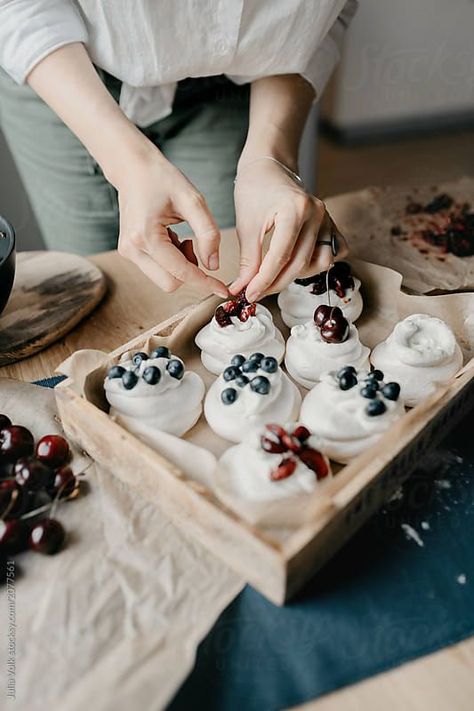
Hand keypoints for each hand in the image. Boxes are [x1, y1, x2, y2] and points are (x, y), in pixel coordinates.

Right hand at [115, 148, 227, 296]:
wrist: (132, 168)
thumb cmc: (162, 179)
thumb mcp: (193, 201)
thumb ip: (208, 233)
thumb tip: (213, 266)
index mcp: (146, 236)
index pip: (181, 272)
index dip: (205, 282)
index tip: (223, 290)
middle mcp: (132, 249)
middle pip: (171, 284)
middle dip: (190, 271)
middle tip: (193, 244)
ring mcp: (128, 252)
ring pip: (164, 279)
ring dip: (180, 265)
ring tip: (181, 236)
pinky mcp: (129, 252)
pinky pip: (158, 270)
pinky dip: (172, 260)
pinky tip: (171, 237)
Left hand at [230, 159, 346, 300]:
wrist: (268, 167)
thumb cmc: (254, 190)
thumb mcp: (246, 225)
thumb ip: (248, 259)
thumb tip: (242, 288)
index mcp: (295, 209)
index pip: (281, 256)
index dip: (263, 280)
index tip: (249, 294)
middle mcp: (317, 214)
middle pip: (300, 263)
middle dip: (275, 283)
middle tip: (255, 292)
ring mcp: (327, 218)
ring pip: (319, 262)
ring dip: (297, 275)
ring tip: (273, 276)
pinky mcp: (330, 224)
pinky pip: (334, 252)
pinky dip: (317, 263)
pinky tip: (296, 264)